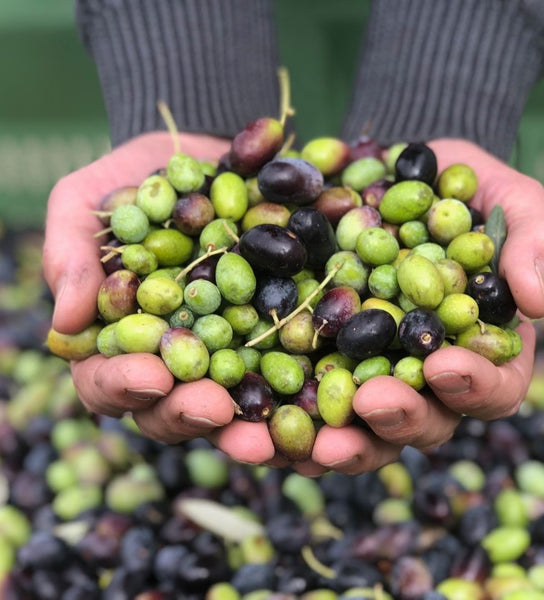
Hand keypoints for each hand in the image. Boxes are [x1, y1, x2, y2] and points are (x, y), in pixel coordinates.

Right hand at [43, 132, 280, 463]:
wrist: (207, 158)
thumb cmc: (135, 181)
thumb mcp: (86, 203)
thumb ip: (72, 256)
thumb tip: (68, 321)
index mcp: (118, 337)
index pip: (107, 379)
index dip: (124, 385)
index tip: (152, 375)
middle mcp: (170, 357)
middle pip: (170, 407)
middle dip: (190, 412)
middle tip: (215, 408)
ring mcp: (223, 353)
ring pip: (229, 406)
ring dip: (247, 428)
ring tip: (268, 438)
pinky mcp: (270, 338)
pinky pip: (283, 374)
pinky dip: (297, 394)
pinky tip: (314, 403)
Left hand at [290, 138, 543, 476]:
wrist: (386, 174)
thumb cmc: (457, 188)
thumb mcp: (506, 199)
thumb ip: (532, 240)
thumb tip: (536, 302)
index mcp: (476, 347)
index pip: (490, 387)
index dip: (473, 386)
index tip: (443, 365)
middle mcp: (421, 374)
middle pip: (419, 422)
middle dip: (396, 419)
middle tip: (370, 403)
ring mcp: (366, 371)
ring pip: (356, 428)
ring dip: (333, 443)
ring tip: (307, 444)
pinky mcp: (315, 359)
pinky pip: (298, 401)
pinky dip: (280, 420)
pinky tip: (251, 428)